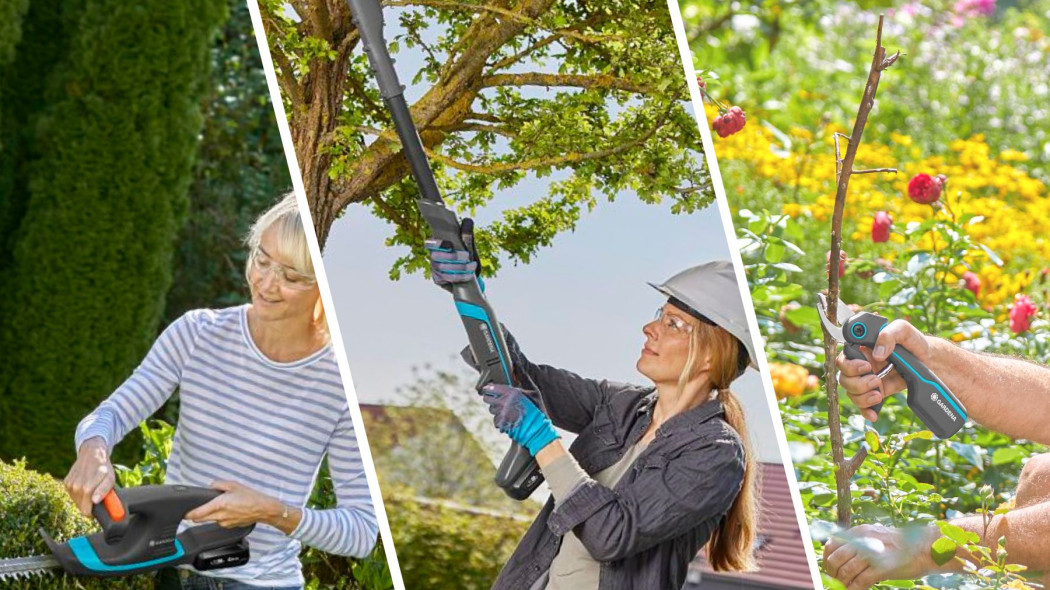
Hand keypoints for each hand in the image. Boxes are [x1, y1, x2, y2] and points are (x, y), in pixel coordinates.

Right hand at [64, 437, 114, 515]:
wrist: (92, 453)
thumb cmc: (103, 467)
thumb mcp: (110, 479)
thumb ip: (103, 491)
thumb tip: (95, 501)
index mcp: (86, 488)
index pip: (86, 511)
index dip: (92, 513)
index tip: (97, 509)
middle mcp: (75, 487)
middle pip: (81, 507)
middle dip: (89, 505)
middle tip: (97, 495)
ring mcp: (69, 485)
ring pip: (76, 501)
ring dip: (84, 498)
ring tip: (92, 487)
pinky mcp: (66, 482)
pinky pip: (72, 494)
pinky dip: (78, 492)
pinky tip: (84, 484)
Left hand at [185, 480, 283, 528]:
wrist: (264, 509)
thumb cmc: (251, 497)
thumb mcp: (234, 485)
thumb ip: (218, 484)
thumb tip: (210, 487)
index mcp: (219, 505)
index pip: (197, 513)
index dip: (188, 514)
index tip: (184, 513)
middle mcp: (220, 516)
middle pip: (200, 519)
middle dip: (196, 515)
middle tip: (196, 508)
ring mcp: (224, 523)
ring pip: (210, 520)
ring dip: (210, 515)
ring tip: (220, 505)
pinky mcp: (229, 526)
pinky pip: (220, 521)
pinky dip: (220, 517)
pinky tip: (229, 510)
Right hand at [425, 218, 479, 289]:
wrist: (470, 275)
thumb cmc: (467, 256)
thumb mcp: (469, 245)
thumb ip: (467, 234)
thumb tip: (467, 220)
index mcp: (438, 244)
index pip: (430, 243)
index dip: (436, 244)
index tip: (450, 245)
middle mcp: (433, 256)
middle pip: (436, 256)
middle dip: (452, 257)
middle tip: (467, 256)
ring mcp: (434, 268)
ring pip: (441, 269)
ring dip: (458, 268)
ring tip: (472, 266)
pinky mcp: (437, 279)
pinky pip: (443, 279)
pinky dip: (457, 278)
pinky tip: (468, 276)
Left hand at [480, 383, 558, 455]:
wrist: (538, 430)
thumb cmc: (538, 410)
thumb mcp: (534, 391)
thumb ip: (523, 377)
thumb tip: (517, 364)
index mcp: (511, 393)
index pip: (491, 388)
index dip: (488, 388)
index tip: (488, 389)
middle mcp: (504, 403)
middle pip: (486, 398)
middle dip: (490, 398)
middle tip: (496, 400)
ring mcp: (501, 414)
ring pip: (491, 410)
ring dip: (496, 410)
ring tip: (506, 411)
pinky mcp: (501, 424)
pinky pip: (495, 420)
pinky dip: (500, 420)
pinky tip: (508, 419)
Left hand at [824, 523, 938, 589]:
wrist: (925, 548)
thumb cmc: (900, 545)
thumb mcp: (876, 536)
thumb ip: (859, 542)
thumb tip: (840, 553)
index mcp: (860, 531)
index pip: (832, 544)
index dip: (827, 558)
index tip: (829, 568)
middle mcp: (863, 541)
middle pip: (835, 559)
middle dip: (832, 573)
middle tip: (835, 580)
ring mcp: (872, 554)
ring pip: (845, 572)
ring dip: (842, 583)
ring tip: (844, 587)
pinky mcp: (882, 568)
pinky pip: (860, 582)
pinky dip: (854, 589)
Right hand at [836, 319, 930, 420]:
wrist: (932, 363)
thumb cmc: (916, 343)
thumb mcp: (904, 331)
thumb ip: (889, 335)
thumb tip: (877, 353)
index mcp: (864, 348)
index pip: (844, 357)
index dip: (850, 365)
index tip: (866, 366)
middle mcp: (862, 364)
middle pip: (844, 378)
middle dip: (857, 383)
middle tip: (876, 379)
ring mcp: (868, 380)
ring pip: (851, 393)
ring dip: (862, 397)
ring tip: (879, 394)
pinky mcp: (877, 392)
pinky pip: (863, 405)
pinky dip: (866, 411)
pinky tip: (874, 413)